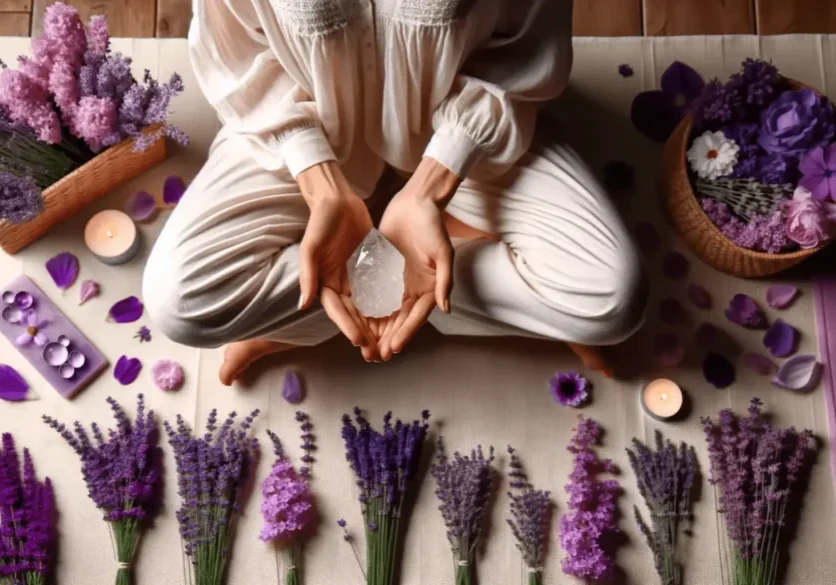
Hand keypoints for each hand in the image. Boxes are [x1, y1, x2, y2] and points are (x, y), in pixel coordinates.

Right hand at [296, 162, 379, 359]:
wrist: (338, 200)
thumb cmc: (320, 221)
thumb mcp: (311, 247)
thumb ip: (308, 275)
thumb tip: (302, 305)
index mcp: (324, 284)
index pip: (337, 312)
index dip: (348, 328)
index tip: (360, 341)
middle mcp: (340, 286)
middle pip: (354, 316)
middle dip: (365, 335)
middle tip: (378, 354)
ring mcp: (356, 279)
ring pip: (368, 309)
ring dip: (377, 327)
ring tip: (390, 344)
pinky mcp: (370, 270)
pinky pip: (380, 292)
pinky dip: (388, 306)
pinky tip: (401, 318)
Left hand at [378, 157, 460, 358]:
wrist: (415, 203)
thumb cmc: (433, 225)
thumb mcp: (443, 252)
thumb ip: (444, 280)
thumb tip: (445, 308)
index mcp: (430, 289)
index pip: (417, 317)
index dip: (406, 333)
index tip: (395, 348)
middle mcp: (413, 290)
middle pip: (399, 321)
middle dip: (388, 339)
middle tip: (375, 356)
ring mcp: (397, 283)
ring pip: (385, 313)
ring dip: (375, 331)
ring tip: (364, 348)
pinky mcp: (382, 274)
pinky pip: (372, 295)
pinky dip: (365, 310)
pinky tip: (354, 323)